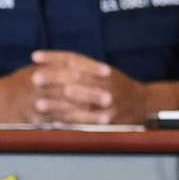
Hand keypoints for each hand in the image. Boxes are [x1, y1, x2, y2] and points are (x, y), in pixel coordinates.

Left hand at [26, 49, 146, 124]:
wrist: (144, 104)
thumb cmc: (116, 86)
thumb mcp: (102, 73)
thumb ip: (80, 68)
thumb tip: (47, 63)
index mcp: (101, 69)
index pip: (75, 59)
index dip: (54, 57)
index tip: (35, 56)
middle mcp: (105, 83)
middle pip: (76, 78)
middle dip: (54, 78)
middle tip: (35, 78)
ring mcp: (109, 103)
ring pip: (80, 102)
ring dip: (58, 104)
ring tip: (39, 104)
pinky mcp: (110, 120)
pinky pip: (86, 122)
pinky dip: (70, 122)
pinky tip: (54, 122)